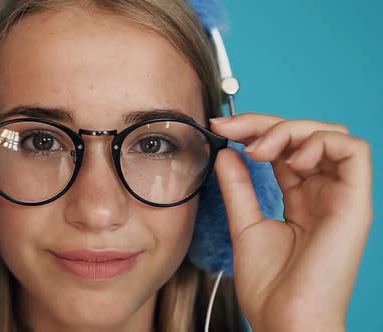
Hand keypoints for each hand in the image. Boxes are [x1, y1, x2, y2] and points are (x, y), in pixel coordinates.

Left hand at [211, 113, 372, 330]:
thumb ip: (239, 187)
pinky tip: (289, 159)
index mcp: (301, 198)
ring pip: (330, 134)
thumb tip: (226, 152)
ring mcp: (341, 197)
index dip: (255, 130)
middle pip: (306, 134)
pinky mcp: (355, 203)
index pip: (285, 148)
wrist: (284, 320)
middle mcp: (324, 193)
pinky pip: (353, 150)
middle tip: (233, 130)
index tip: (221, 128)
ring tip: (260, 150)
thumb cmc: (271, 285)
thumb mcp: (246, 224)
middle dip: (266, 123)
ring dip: (291, 129)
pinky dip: (319, 142)